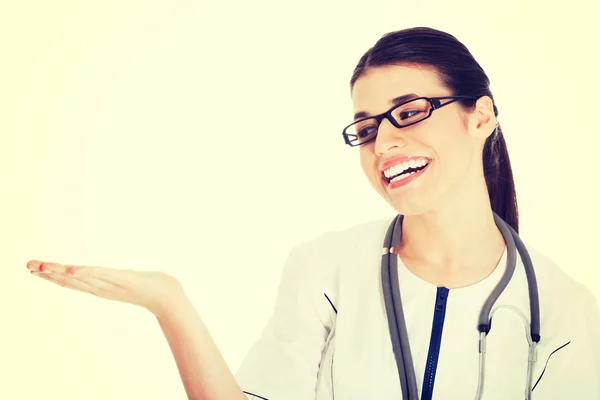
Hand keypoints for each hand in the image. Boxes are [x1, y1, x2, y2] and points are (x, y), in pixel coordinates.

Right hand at [26, 260, 185, 316]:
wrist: (170, 298)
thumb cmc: (150, 288)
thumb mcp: (126, 281)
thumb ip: (115, 279)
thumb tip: (111, 273)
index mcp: (101, 287)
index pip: (71, 281)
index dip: (52, 275)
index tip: (33, 269)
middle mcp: (103, 288)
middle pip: (71, 281)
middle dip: (49, 273)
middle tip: (28, 266)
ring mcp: (112, 285)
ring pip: (83, 278)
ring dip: (62, 272)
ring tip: (43, 266)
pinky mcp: (125, 281)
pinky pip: (104, 276)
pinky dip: (89, 273)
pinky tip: (75, 269)